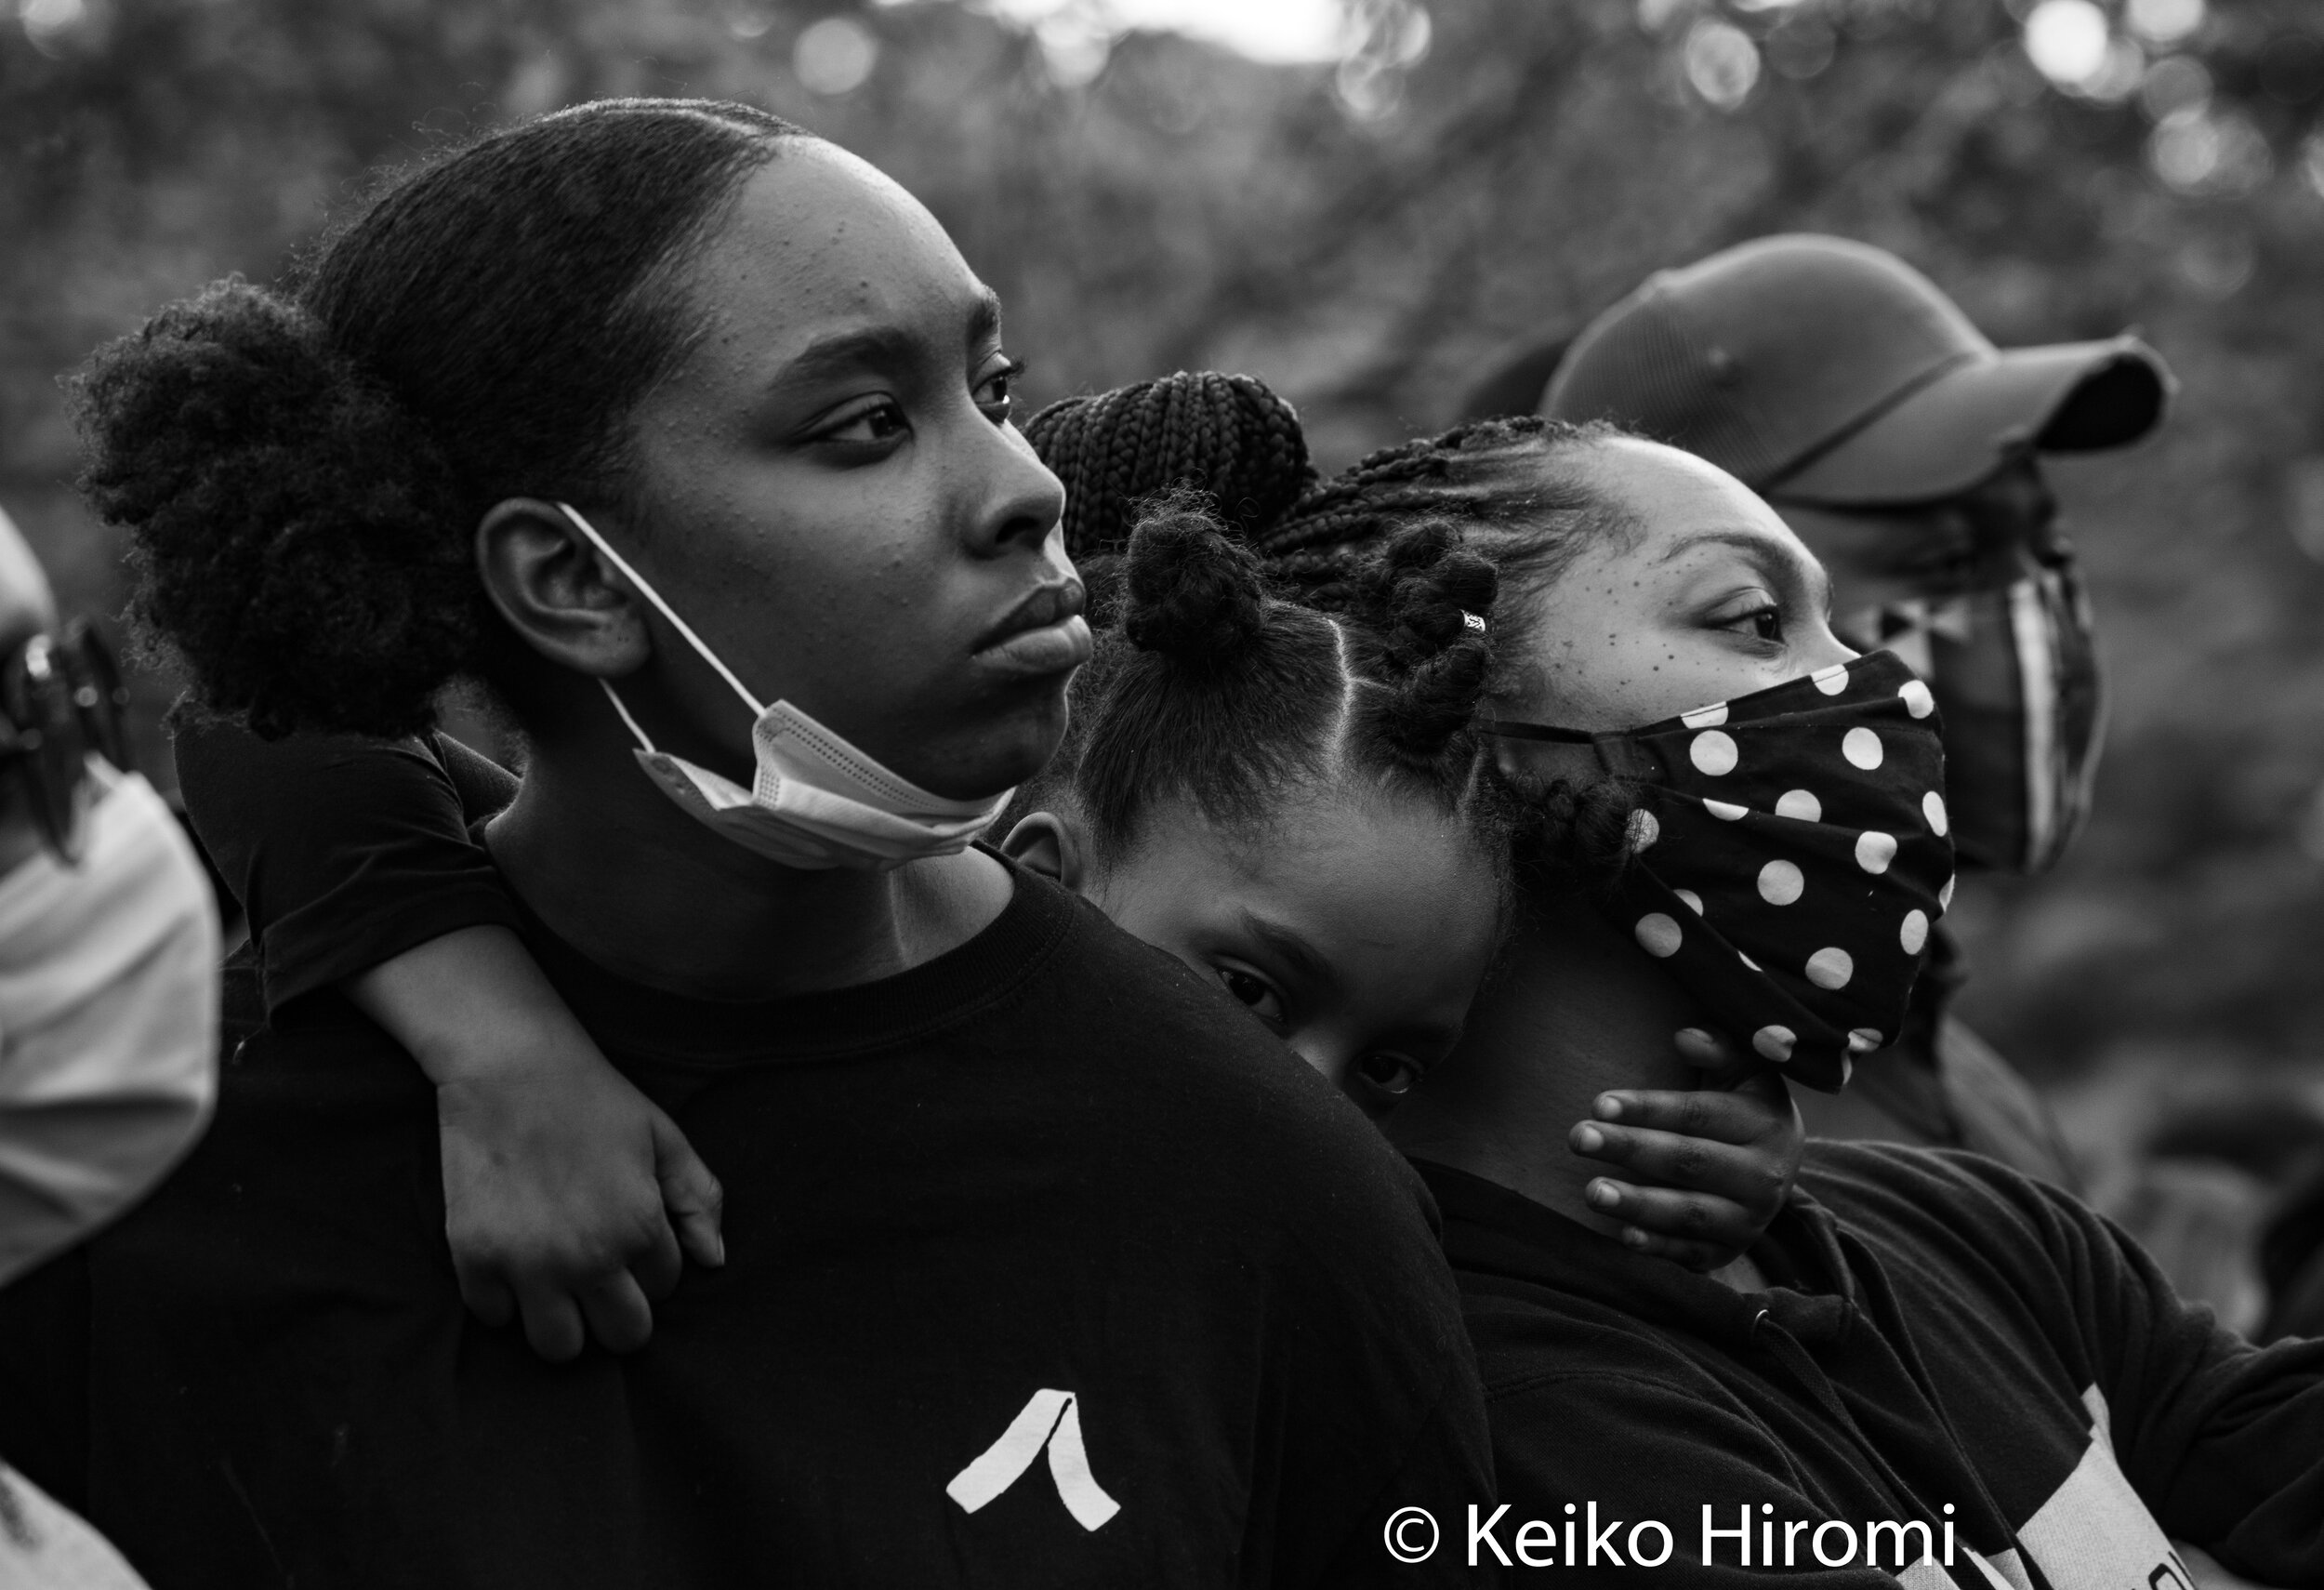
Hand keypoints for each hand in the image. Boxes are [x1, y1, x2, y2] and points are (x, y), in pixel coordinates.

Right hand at [436, 1055, 723, 1361]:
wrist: (509, 1066)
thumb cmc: (594, 1098)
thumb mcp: (663, 1138)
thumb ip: (698, 1200)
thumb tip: (713, 1260)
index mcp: (639, 1227)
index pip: (664, 1289)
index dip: (651, 1265)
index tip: (629, 1237)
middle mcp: (587, 1257)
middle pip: (622, 1336)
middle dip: (619, 1311)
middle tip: (601, 1276)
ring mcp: (527, 1264)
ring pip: (560, 1348)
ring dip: (564, 1322)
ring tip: (558, 1283)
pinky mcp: (474, 1259)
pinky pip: (495, 1318)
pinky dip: (504, 1299)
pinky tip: (513, 1262)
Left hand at [1567, 1027, 1803, 1271]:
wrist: (1778, 1167)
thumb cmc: (1743, 1105)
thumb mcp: (1746, 1070)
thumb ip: (1721, 1048)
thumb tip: (1687, 1035)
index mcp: (1766, 1123)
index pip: (1700, 1114)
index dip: (1648, 1108)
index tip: (1599, 1103)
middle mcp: (1765, 1176)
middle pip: (1690, 1162)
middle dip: (1631, 1149)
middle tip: (1579, 1138)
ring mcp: (1750, 1220)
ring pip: (1690, 1213)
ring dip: (1638, 1203)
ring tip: (1591, 1191)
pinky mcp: (1730, 1251)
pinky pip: (1691, 1253)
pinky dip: (1658, 1247)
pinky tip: (1623, 1235)